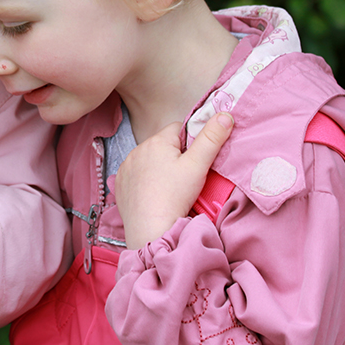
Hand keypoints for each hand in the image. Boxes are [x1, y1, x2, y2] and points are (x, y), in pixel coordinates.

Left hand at [114, 113, 233, 249]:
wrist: (150, 229)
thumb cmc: (175, 196)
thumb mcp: (198, 165)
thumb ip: (212, 138)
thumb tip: (225, 115)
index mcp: (156, 141)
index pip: (179, 128)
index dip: (191, 141)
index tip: (195, 159)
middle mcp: (137, 149)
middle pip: (163, 144)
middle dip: (175, 154)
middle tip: (185, 176)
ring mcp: (126, 167)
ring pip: (149, 159)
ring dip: (159, 166)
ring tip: (169, 187)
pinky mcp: (120, 184)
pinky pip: (135, 174)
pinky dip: (145, 180)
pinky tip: (154, 193)